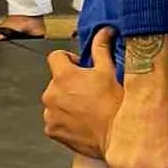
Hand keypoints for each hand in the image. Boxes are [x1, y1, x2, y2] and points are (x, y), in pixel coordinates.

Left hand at [41, 27, 120, 157]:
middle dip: (69, 83)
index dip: (68, 59)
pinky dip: (65, 119)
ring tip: (87, 107)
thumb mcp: (110, 71)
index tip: (80, 67)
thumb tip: (104, 31)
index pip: (55, 56)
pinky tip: (82, 121)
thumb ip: (101, 48)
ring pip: (55, 100)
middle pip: (56, 81)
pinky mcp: (52, 130)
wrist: (117, 136)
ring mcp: (50, 114)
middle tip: (90, 90)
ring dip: (66, 101)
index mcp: (63, 76)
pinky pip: (55, 119)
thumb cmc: (114, 103)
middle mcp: (51, 94)